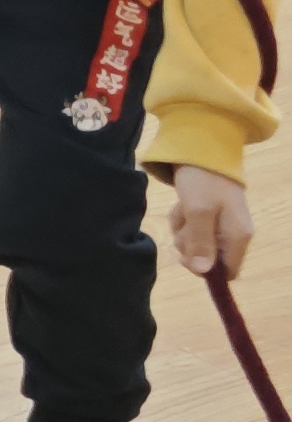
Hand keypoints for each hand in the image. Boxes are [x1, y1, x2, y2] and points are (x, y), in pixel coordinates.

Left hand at [170, 163, 255, 278]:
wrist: (202, 149)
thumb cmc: (203, 181)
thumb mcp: (199, 212)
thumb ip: (201, 243)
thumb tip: (203, 272)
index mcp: (239, 236)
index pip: (228, 271)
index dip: (207, 269)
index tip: (187, 255)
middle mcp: (234, 233)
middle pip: (208, 258)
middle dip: (189, 244)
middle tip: (185, 223)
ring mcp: (221, 224)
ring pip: (196, 243)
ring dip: (183, 229)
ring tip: (183, 209)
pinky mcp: (209, 215)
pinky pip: (191, 227)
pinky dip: (182, 218)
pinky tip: (181, 204)